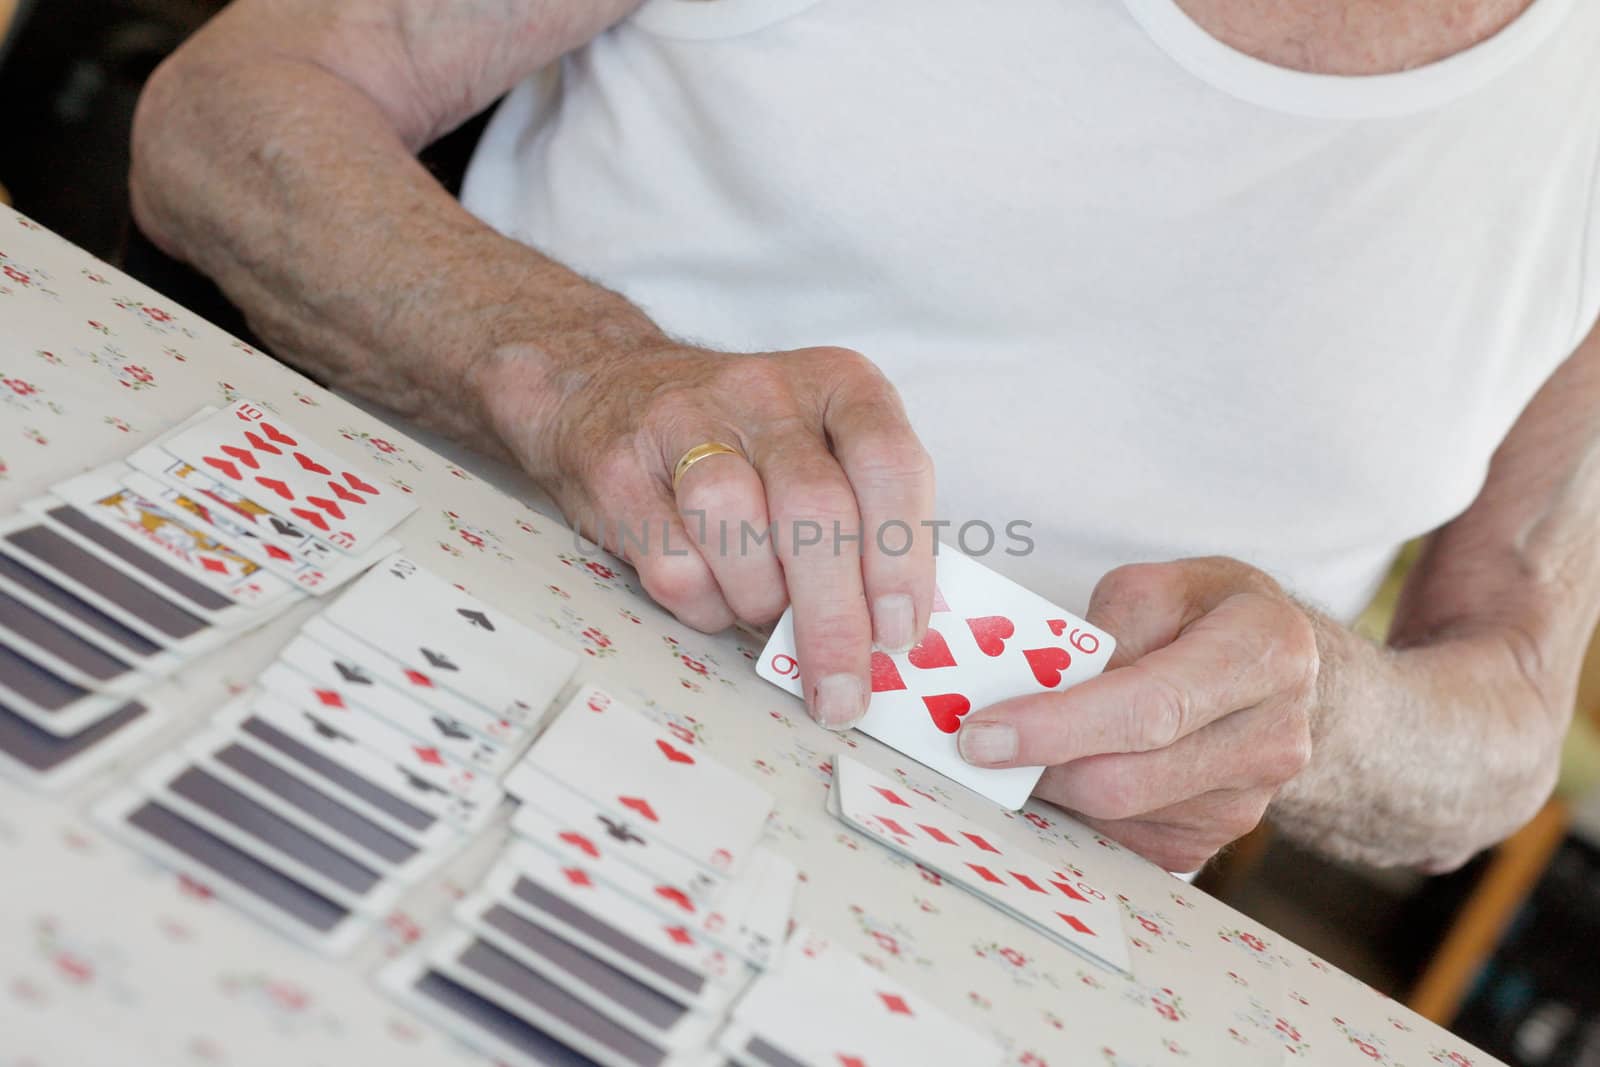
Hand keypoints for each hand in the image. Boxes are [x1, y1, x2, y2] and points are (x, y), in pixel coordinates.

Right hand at [492, 342, 936, 729]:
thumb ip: (867, 524)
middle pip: (814, 509)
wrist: (611, 390)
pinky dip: (704, 604)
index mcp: (838, 385)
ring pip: (736, 526)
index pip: (890, 463)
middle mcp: (768, 393)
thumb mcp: (823, 452)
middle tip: (842, 688)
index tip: (898, 633)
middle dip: (834, 617)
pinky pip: (673, 561)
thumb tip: (891, 633)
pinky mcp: (621, 469)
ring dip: (760, 599)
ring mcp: (687, 422)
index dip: (900, 559)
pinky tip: (713, 595)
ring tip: (763, 610)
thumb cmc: (744, 445)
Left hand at [957, 557, 1318, 871]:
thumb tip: (1035, 692)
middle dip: (1039, 765)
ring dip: (1055, 788)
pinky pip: (1122, 840)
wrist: (1276, 669)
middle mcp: (1271, 739)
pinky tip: (1066, 769)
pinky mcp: (1213, 840)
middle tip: (978, 745)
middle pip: (1127, 780)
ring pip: (1116, 818)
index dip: (1059, 726)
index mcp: (1263, 653)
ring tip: (1026, 748)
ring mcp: (1248, 802)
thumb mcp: (1159, 586)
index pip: (1150, 708)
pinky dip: (1078, 810)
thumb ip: (1103, 631)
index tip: (984, 734)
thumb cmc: (1206, 614)